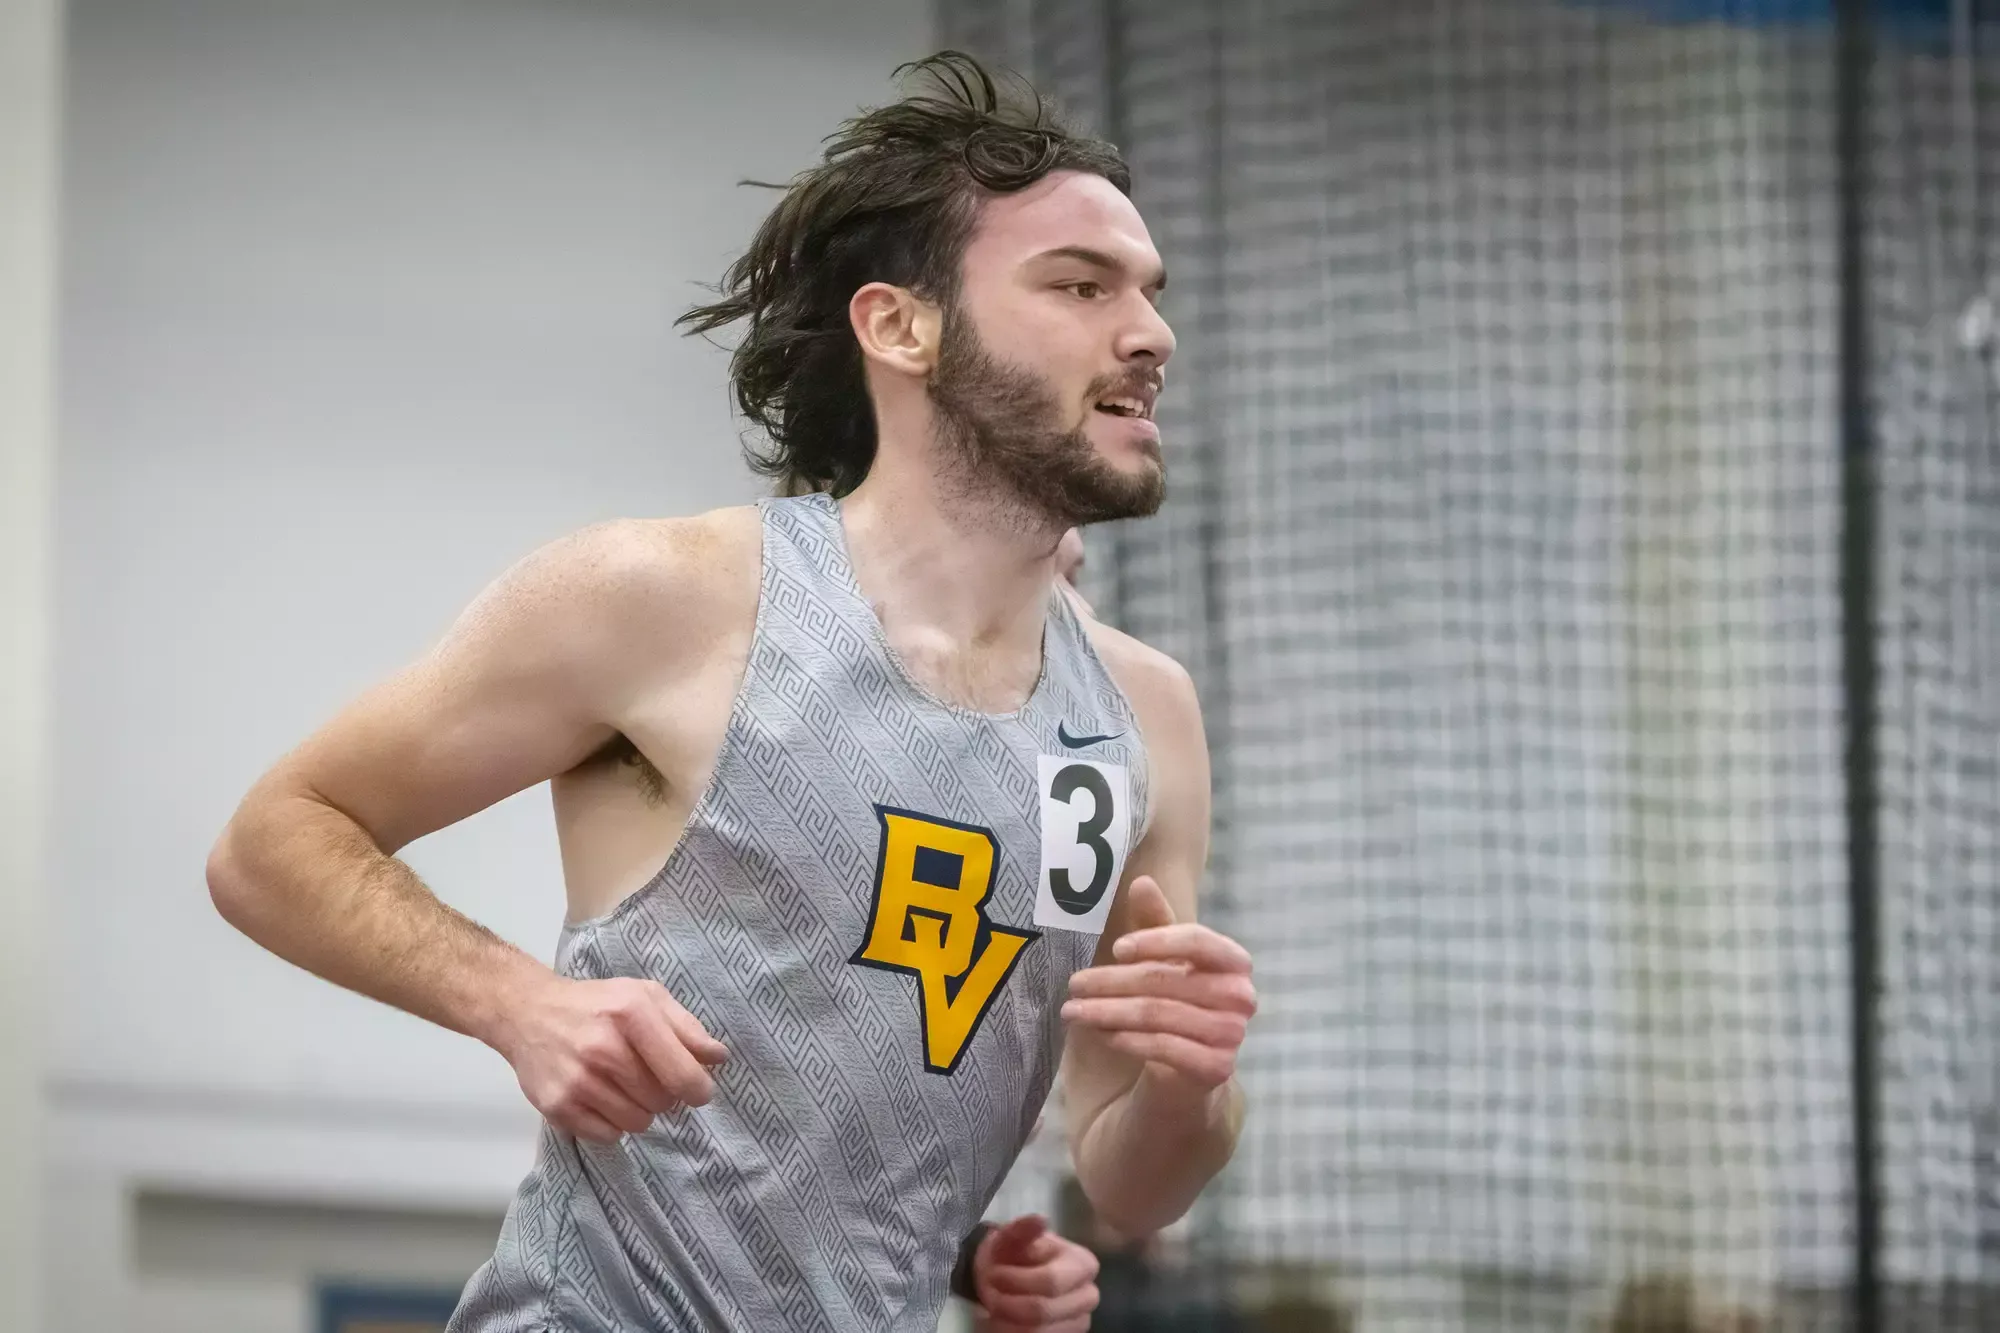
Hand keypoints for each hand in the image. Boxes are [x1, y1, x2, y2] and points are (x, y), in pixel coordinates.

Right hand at [494, 975, 728, 1143]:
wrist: (528, 1012)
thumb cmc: (597, 1004)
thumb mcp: (645, 996)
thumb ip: (686, 1027)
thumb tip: (719, 1058)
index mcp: (631, 1014)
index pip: (682, 1074)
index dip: (699, 1089)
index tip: (698, 1090)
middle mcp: (603, 1049)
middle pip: (662, 1101)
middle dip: (664, 1094)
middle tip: (646, 1076)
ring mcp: (578, 1081)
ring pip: (638, 1123)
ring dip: (639, 1110)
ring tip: (622, 1086)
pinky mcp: (557, 1107)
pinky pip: (608, 1136)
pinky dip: (612, 1123)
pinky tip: (601, 1098)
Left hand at [972, 1215, 1099, 1331]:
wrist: (1009, 1277)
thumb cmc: (1012, 1255)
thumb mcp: (1010, 1237)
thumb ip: (1022, 1229)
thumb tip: (1041, 1219)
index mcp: (1083, 1264)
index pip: (1050, 1282)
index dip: (1015, 1281)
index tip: (992, 1274)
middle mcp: (1088, 1296)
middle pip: (1042, 1312)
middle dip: (1007, 1303)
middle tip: (989, 1293)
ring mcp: (1080, 1322)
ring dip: (1005, 1320)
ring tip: (993, 1306)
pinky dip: (1010, 1332)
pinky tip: (1001, 1320)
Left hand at [1062, 876, 1255, 1093]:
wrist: (1189, 1070)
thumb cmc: (1177, 1002)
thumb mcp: (1165, 959)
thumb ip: (1156, 922)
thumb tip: (1141, 882)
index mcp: (1235, 961)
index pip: (1198, 940)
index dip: (1157, 941)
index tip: (1116, 947)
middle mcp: (1241, 997)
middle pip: (1166, 979)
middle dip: (1111, 982)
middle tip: (1073, 985)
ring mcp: (1232, 1034)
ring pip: (1157, 1014)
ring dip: (1107, 1012)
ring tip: (1073, 1011)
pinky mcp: (1217, 1068)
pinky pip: (1163, 1047)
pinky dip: (1127, 1039)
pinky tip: (1102, 1034)